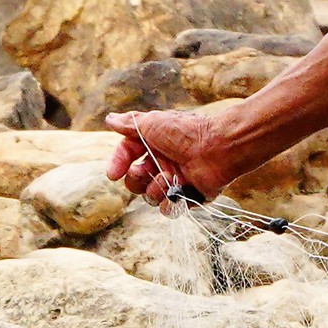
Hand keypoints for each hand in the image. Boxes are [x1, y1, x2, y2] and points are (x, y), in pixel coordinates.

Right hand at [105, 108, 235, 205]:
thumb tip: (110, 119)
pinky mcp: (187, 196)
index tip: (113, 174)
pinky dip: (168, 202)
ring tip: (169, 178)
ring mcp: (175, 180)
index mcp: (154, 144)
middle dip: (136, 179)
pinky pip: (167, 208)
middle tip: (145, 172)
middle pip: (135, 180)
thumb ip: (129, 124)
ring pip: (149, 195)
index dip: (118, 164)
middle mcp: (163, 162)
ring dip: (155, 188)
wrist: (217, 148)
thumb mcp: (152, 123)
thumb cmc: (185, 132)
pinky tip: (176, 190)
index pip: (127, 156)